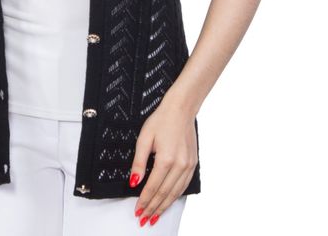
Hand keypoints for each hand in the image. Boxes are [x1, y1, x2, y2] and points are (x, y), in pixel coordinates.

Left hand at [128, 94, 197, 226]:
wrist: (181, 109)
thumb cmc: (161, 120)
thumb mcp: (144, 138)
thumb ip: (138, 162)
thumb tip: (134, 182)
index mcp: (165, 159)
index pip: (152, 187)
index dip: (144, 201)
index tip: (138, 210)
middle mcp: (179, 165)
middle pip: (164, 193)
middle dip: (153, 208)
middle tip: (144, 218)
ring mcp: (188, 165)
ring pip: (175, 193)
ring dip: (164, 206)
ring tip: (155, 215)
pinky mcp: (193, 164)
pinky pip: (183, 186)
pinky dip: (175, 196)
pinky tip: (169, 201)